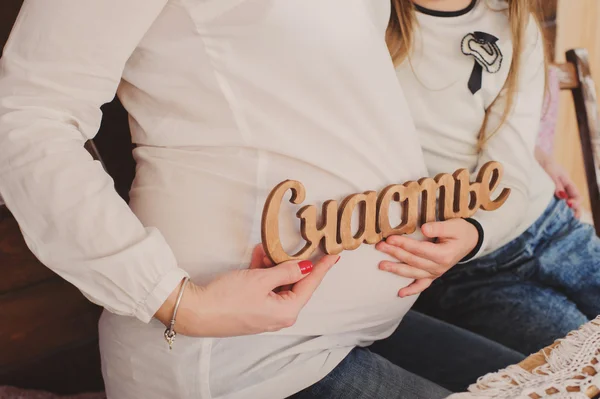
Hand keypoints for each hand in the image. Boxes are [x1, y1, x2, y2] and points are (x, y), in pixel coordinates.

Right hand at [155, 245, 338, 336]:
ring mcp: (265, 313)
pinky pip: (264, 287)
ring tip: (265, 249)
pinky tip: (257, 256)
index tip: (334, 255)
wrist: (195, 311)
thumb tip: (307, 267)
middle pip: (294, 284)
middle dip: (289, 262)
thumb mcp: (261, 279)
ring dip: (273, 265)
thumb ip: (286, 271)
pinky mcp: (251, 309)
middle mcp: (279, 316)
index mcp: (286, 311)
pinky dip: (262, 272)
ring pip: (278, 283)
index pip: (311, 284)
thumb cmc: (228, 298)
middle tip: (290, 245)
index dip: (323, 267)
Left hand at [376, 219, 478, 296]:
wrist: (470, 241)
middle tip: (380, 247)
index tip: (390, 238)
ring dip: (396, 269)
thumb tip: (424, 229)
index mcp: (443, 255)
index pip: (419, 250)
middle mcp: (439, 267)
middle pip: (412, 261)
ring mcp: (436, 273)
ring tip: (381, 265)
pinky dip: (411, 290)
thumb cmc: (461, 231)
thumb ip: (439, 227)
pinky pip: (422, 285)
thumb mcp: (454, 226)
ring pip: (413, 273)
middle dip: (395, 253)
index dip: (404, 244)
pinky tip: (400, 293)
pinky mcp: (433, 275)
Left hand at [535, 147, 581, 217]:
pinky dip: (553, 209)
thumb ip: (556, 183)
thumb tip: (562, 196)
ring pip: (562, 203)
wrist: (532, 158)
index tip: (569, 204)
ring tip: (564, 220)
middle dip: (574, 210)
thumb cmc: (543, 163)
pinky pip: (552, 203)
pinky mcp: (545, 193)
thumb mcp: (551, 172)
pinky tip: (550, 216)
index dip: (576, 202)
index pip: (576, 194)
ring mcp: (554, 191)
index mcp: (567, 181)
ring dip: (563, 211)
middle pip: (572, 201)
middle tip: (573, 218)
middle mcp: (562, 187)